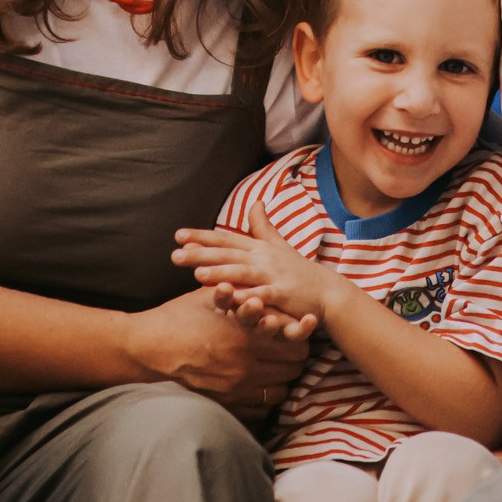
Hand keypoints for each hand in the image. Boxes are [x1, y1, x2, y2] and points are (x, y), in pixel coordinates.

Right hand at [130, 286, 307, 416]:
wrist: (145, 350)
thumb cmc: (177, 318)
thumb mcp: (210, 298)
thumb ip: (242, 296)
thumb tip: (268, 297)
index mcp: (244, 335)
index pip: (294, 342)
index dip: (299, 335)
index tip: (296, 330)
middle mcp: (244, 366)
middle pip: (293, 367)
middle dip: (294, 356)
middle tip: (287, 347)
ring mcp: (235, 390)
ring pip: (281, 391)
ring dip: (283, 378)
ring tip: (274, 366)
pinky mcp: (225, 405)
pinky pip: (261, 409)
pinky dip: (264, 398)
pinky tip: (257, 384)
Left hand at [173, 206, 339, 330]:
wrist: (327, 291)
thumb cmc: (299, 270)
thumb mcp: (279, 245)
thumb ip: (263, 226)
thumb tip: (255, 202)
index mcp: (259, 248)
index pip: (225, 240)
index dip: (202, 237)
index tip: (178, 235)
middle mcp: (263, 259)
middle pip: (228, 255)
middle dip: (201, 254)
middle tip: (175, 255)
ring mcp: (273, 275)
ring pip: (243, 273)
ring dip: (221, 274)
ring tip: (197, 275)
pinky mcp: (283, 294)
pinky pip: (263, 295)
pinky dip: (247, 297)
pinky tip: (231, 299)